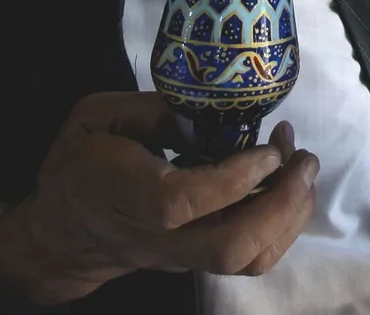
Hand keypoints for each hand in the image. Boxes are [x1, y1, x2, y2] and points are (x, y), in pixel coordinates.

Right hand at [0, 92, 318, 306]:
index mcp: (125, 194)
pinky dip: (284, 226)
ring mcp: (183, 255)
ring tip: (303, 169)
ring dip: (290, 217)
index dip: (233, 179)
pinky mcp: (200, 258)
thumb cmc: (80, 162)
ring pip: (247, 261)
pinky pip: (250, 258)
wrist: (65, 230)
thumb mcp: (97, 116)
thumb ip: (150, 110)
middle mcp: (159, 237)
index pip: (184, 203)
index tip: (267, 148)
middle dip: (281, 204)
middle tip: (304, 159)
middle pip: (229, 247)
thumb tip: (210, 108)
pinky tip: (289, 187)